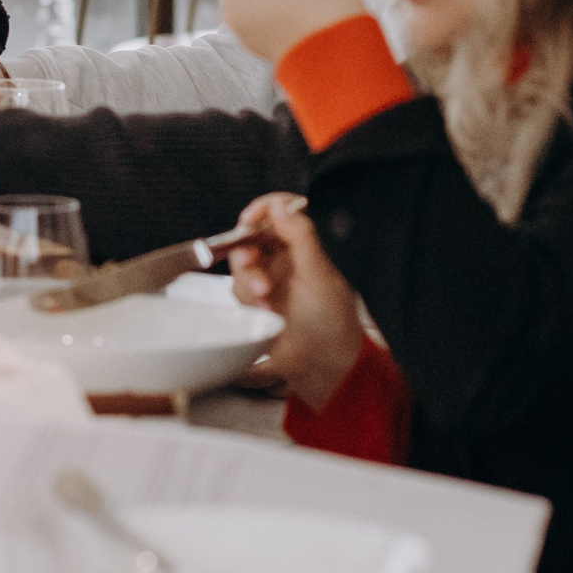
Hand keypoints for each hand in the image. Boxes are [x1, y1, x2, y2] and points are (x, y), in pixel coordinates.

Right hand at [227, 193, 364, 410]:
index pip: (276, 214)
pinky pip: (238, 294)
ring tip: (265, 298)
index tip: (249, 219)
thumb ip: (299, 237)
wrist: (327, 367)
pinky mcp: (255, 307)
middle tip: (250, 262)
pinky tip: (265, 312)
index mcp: (300, 247)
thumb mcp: (319, 274)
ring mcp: (267, 284)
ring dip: (248, 280)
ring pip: (240, 267)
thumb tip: (281, 205)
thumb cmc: (334, 322)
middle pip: (249, 240)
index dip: (260, 210)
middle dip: (245, 251)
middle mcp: (281, 262)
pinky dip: (248, 301)